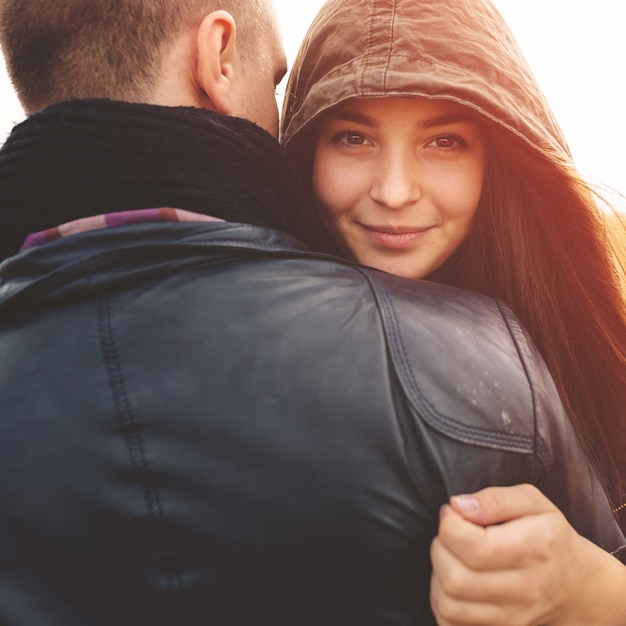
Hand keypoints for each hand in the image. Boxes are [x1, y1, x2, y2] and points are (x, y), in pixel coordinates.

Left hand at [430, 484, 625, 625]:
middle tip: (450, 535)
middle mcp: (525, 588)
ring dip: (437, 575)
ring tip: (451, 557)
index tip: (451, 514)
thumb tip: (457, 505)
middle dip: (439, 548)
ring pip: (448, 604)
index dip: (449, 526)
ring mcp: (513, 617)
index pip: (475, 547)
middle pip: (455, 577)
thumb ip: (495, 499)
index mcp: (535, 548)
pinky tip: (453, 580)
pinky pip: (451, 624)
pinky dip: (441, 601)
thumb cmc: (549, 536)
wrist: (577, 585)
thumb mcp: (532, 502)